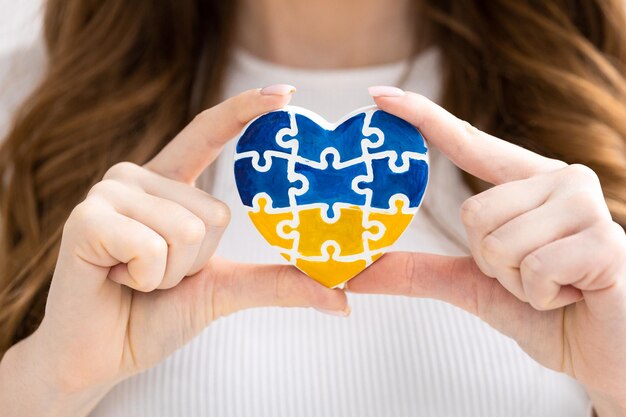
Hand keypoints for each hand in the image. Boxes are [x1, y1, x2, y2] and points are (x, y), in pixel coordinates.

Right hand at [16, 88, 347, 398]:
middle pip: (215, 213)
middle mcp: (139, 176)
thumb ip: (278, 284)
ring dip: (171, 274)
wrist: (102, 355)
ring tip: (136, 278)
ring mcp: (109, 192)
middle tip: (157, 275)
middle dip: (196, 263)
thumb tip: (343, 301)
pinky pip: (152, 247)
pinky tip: (116, 279)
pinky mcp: (86, 218)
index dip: (246, 110)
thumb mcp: (225, 290)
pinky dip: (146, 279)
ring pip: (187, 231)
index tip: (286, 94)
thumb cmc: (156, 315)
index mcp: (170, 183)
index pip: (209, 131)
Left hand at [347, 91, 625, 415]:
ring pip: (498, 242)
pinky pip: (533, 268)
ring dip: (516, 284)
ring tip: (556, 287)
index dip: (424, 118)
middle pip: (473, 212)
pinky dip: (541, 297)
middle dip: (490, 264)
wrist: (606, 355)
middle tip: (532, 278)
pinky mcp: (605, 240)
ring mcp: (587, 204)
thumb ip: (422, 273)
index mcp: (529, 184)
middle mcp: (560, 180)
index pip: (469, 143)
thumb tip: (358, 274)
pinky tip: (576, 295)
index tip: (380, 96)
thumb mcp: (476, 287)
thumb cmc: (547, 313)